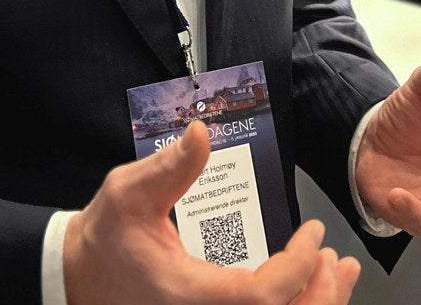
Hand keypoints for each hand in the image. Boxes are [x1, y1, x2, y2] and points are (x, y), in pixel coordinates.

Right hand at [65, 120, 360, 304]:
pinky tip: (311, 289)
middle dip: (320, 295)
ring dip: (315, 304)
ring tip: (335, 272)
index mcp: (187, 293)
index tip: (312, 234)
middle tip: (332, 257)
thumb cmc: (107, 238)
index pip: (259, 297)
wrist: (85, 276)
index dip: (295, 269)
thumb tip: (201, 133)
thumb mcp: (128, 193)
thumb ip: (168, 168)